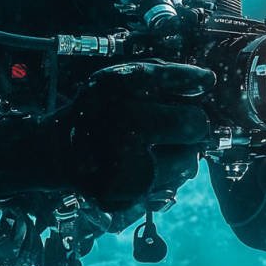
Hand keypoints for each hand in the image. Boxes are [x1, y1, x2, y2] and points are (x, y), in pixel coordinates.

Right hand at [0, 61, 213, 209]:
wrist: (58, 150)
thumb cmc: (99, 109)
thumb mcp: (119, 78)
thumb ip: (160, 74)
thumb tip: (206, 83)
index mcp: (119, 86)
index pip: (175, 78)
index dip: (195, 80)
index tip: (206, 82)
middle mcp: (123, 122)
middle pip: (194, 125)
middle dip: (195, 125)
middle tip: (187, 124)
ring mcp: (125, 160)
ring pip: (189, 160)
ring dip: (184, 154)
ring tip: (157, 147)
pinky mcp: (126, 191)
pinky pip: (170, 184)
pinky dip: (167, 175)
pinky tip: (146, 164)